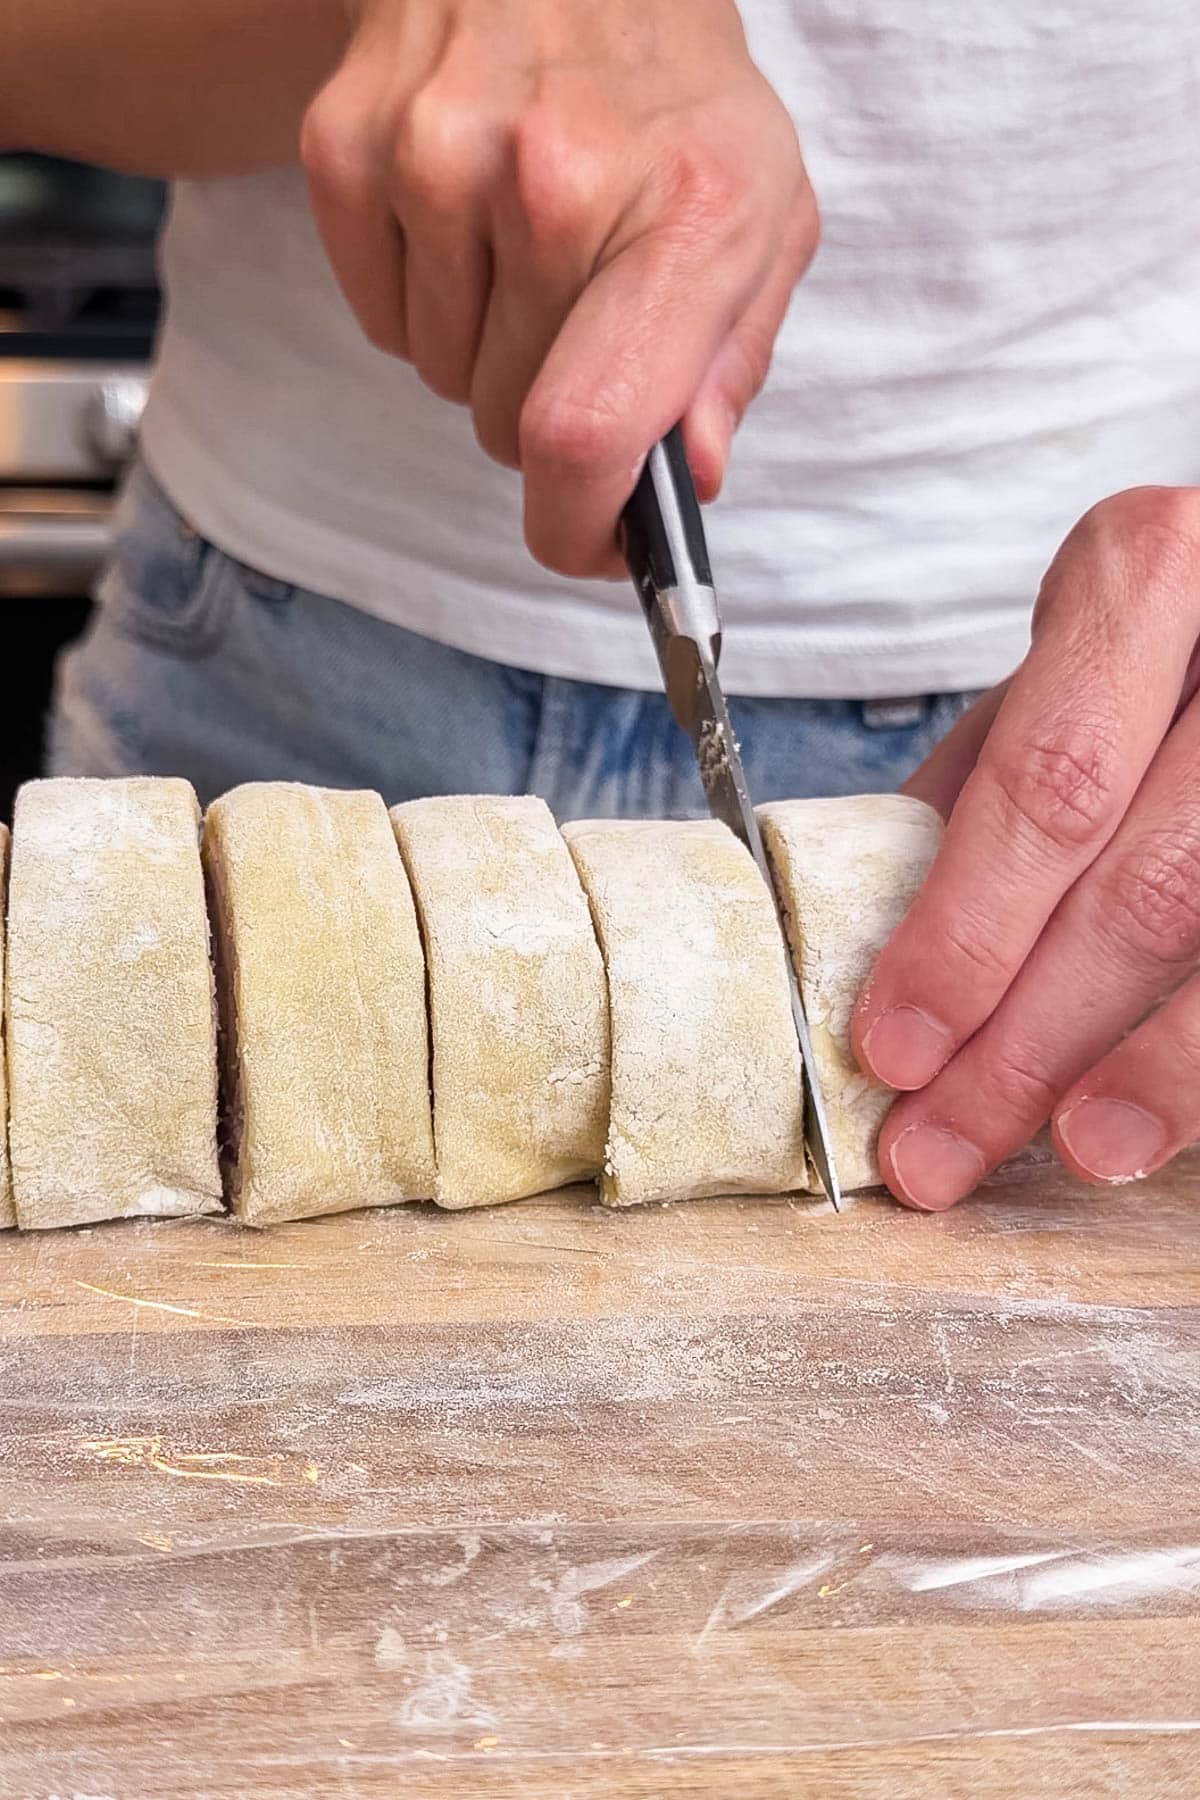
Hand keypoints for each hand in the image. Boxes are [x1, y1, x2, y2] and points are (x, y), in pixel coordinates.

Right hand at [300, 0, 817, 575]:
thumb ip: (731, 364)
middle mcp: (553, 180)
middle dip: (542, 413)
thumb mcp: (759, 212)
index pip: (587, 432)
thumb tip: (686, 482)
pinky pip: (380, 321)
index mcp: (682, 211)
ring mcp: (437, 156)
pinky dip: (422, 302)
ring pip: (440, 378)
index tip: (586, 545)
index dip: (574, 528)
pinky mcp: (352, 147)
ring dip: (482, 351)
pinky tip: (467, 222)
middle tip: (577, 322)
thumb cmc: (670, 93)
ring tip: (525, 249)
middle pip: (507, 425)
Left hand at [851, 487, 1199, 1207]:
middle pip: (1145, 889)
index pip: (1047, 788)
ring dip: (1149, 1070)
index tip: (892, 1044)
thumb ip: (983, 778)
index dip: (965, 935)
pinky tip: (1159, 1110)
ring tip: (1074, 1150)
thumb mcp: (1066, 658)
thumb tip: (876, 937)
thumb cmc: (1172, 625)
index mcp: (1150, 578)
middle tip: (941, 1143)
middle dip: (1029, 1041)